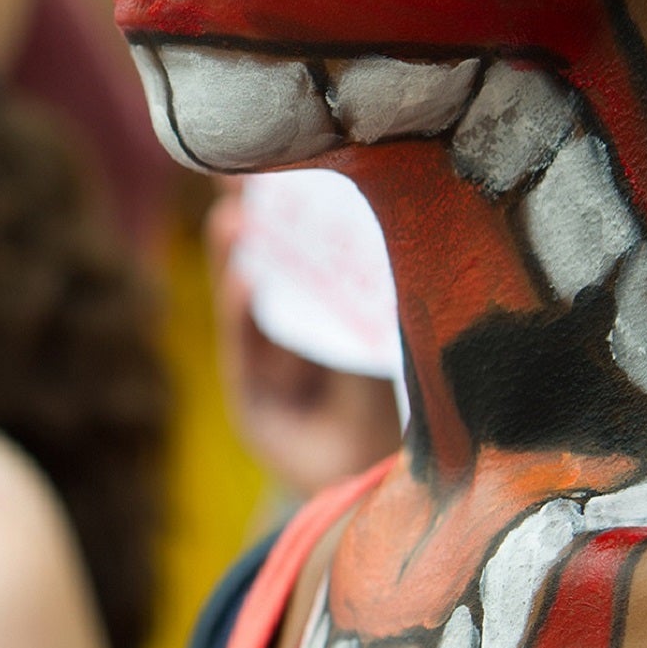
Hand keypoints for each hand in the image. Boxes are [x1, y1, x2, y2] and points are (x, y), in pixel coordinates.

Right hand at [206, 186, 401, 498]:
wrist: (404, 497)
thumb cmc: (414, 420)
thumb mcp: (400, 343)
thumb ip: (386, 295)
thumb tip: (408, 210)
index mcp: (333, 315)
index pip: (306, 248)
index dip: (286, 203)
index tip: (279, 150)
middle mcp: (295, 338)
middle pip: (265, 265)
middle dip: (249, 217)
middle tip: (237, 169)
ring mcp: (271, 370)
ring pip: (246, 302)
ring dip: (235, 257)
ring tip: (233, 216)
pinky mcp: (256, 405)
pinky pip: (247, 355)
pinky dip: (243, 315)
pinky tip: (247, 279)